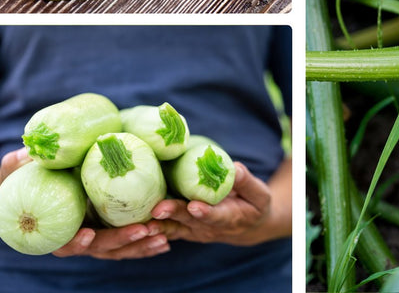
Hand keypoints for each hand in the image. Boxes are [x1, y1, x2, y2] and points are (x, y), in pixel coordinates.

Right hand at [0, 146, 168, 259]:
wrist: (31, 188)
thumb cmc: (20, 180)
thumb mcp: (14, 171)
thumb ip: (17, 165)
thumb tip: (23, 154)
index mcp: (53, 230)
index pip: (65, 243)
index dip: (77, 241)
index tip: (89, 233)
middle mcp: (75, 238)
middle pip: (100, 248)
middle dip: (122, 241)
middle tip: (144, 230)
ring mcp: (94, 235)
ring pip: (118, 249)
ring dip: (141, 246)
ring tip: (164, 237)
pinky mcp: (109, 227)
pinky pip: (128, 241)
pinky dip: (145, 244)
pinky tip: (167, 241)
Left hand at [150, 162, 273, 245]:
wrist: (248, 226)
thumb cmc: (255, 205)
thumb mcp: (260, 195)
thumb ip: (247, 182)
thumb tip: (235, 167)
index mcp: (230, 218)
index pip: (216, 216)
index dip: (205, 212)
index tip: (195, 206)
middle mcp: (209, 227)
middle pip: (189, 221)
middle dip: (174, 214)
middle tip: (159, 208)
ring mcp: (195, 230)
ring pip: (174, 227)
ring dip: (159, 223)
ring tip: (143, 218)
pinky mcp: (186, 228)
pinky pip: (168, 228)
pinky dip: (155, 226)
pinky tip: (138, 220)